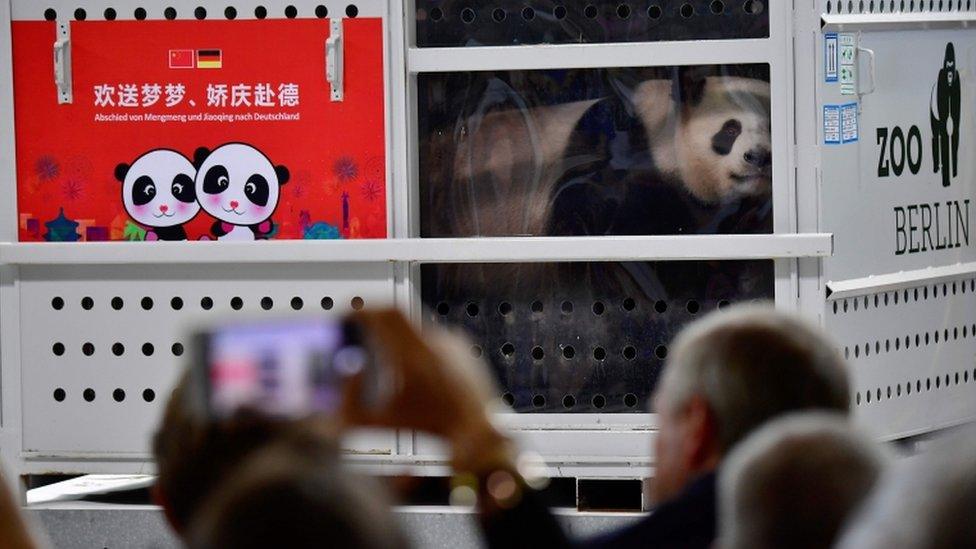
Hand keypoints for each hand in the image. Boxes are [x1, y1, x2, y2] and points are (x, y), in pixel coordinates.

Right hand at [340, 309, 513, 470]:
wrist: (473, 431)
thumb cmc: (432, 428)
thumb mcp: (381, 423)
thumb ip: (350, 404)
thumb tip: (345, 374)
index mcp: (413, 357)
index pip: (386, 314)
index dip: (363, 309)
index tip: (350, 313)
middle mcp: (434, 343)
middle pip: (397, 314)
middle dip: (375, 318)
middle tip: (360, 325)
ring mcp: (450, 342)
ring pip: (413, 326)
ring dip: (396, 334)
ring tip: (388, 357)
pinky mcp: (461, 347)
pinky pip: (432, 336)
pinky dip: (416, 345)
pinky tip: (415, 368)